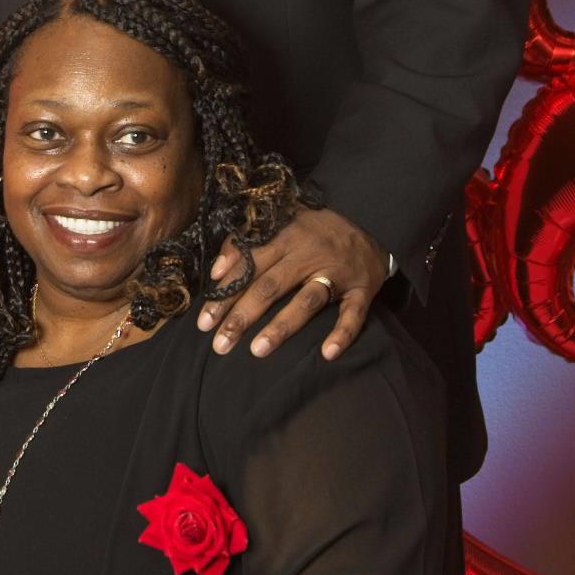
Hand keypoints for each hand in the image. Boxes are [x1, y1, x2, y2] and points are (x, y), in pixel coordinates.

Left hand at [196, 207, 389, 360]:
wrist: (371, 221)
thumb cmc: (316, 229)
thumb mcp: (282, 223)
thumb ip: (247, 242)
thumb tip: (216, 271)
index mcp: (286, 237)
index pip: (248, 268)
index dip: (224, 294)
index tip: (203, 322)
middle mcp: (309, 254)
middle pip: (270, 286)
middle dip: (242, 316)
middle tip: (220, 345)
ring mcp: (336, 273)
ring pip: (306, 301)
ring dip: (282, 326)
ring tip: (257, 351)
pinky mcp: (361, 289)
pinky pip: (353, 314)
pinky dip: (342, 334)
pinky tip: (327, 354)